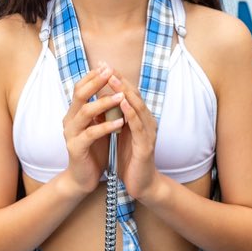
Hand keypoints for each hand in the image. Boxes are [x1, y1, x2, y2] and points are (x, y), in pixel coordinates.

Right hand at [60, 65, 125, 190]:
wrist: (83, 177)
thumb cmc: (94, 149)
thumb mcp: (99, 125)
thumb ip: (103, 109)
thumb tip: (115, 88)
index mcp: (75, 113)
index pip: (81, 88)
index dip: (93, 76)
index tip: (108, 66)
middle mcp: (70, 120)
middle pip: (79, 95)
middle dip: (96, 82)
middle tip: (111, 73)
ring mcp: (71, 134)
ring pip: (85, 112)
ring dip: (103, 103)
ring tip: (120, 97)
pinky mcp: (76, 148)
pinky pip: (91, 134)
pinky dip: (106, 127)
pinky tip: (120, 124)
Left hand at [105, 71, 161, 202]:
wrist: (141, 184)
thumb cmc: (130, 159)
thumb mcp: (120, 135)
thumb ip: (116, 118)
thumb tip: (104, 100)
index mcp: (139, 120)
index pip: (128, 95)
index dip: (117, 80)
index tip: (103, 65)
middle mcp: (146, 123)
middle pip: (134, 97)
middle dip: (121, 81)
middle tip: (108, 65)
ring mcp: (148, 134)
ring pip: (138, 109)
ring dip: (126, 93)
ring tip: (114, 79)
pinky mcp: (146, 147)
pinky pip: (138, 128)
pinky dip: (131, 114)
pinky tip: (123, 104)